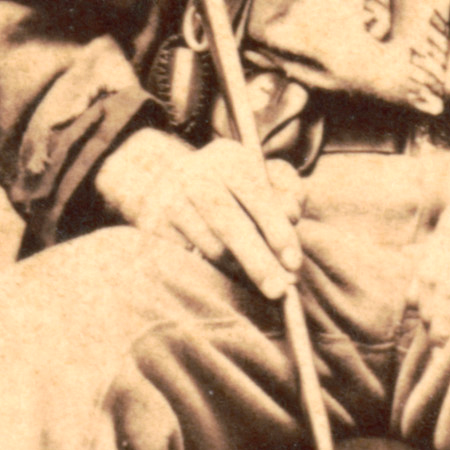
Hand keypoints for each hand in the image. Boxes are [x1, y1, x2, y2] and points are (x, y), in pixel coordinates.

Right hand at [97, 127, 302, 301]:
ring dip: (238, 270)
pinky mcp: (155, 226)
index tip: (294, 264)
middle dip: (259, 263)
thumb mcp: (263, 177)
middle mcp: (195, 175)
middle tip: (279, 291)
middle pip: (230, 227)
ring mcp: (171, 200)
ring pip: (212, 249)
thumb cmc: (233, 186)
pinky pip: (191, 261)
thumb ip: (288, 191)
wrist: (169, 182)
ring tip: (253, 276)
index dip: (278, 232)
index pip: (257, 197)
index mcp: (229, 158)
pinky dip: (213, 272)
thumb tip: (292, 217)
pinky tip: (224, 272)